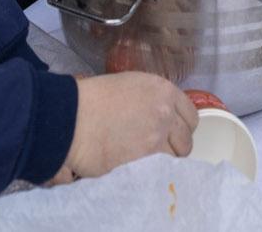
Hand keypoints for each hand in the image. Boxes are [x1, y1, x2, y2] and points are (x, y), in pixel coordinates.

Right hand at [54, 72, 195, 182]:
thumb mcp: (128, 86)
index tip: (172, 134)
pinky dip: (149, 175)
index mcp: (163, 91)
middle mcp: (166, 114)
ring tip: (143, 162)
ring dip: (161, 163)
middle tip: (156, 150)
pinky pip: (158, 173)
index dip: (181, 127)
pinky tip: (137, 171)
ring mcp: (157, 140)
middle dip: (174, 147)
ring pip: (173, 160)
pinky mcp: (145, 162)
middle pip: (185, 141)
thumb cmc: (91, 98)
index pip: (191, 116)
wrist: (71, 118)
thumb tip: (152, 116)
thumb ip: (149, 101)